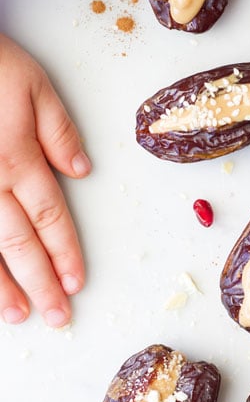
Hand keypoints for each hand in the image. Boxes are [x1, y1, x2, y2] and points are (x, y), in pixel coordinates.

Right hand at [0, 35, 90, 327]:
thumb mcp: (32, 83)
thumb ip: (57, 130)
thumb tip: (82, 172)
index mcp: (15, 156)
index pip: (48, 216)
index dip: (64, 253)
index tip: (76, 283)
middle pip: (16, 242)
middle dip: (39, 283)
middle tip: (56, 318)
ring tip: (17, 315)